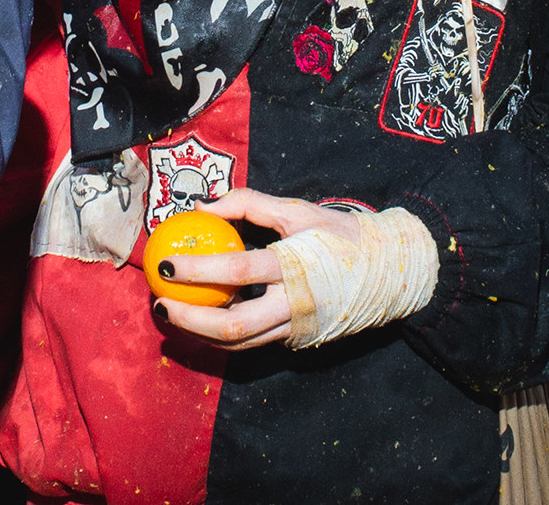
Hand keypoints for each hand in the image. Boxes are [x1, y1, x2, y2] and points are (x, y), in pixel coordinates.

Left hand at [151, 188, 369, 350]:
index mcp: (296, 267)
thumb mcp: (296, 210)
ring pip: (239, 343)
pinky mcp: (297, 340)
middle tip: (160, 303)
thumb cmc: (337, 234)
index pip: (239, 270)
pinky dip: (224, 334)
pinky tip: (203, 318)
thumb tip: (201, 207)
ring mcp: (297, 329)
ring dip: (200, 333)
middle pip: (234, 325)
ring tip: (172, 312)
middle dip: (190, 320)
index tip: (168, 264)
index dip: (200, 268)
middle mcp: (295, 305)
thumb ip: (247, 204)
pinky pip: (253, 342)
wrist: (388, 272)